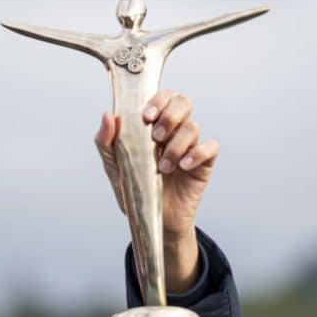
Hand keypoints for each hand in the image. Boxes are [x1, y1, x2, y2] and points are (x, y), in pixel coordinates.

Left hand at [94, 90, 218, 291]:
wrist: (150, 220)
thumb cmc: (134, 190)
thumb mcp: (114, 167)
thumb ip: (106, 142)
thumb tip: (107, 115)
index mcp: (154, 126)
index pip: (164, 97)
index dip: (159, 100)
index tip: (146, 116)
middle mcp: (174, 131)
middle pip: (184, 102)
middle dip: (170, 116)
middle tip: (156, 137)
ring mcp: (190, 146)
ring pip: (193, 127)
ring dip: (176, 145)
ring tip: (163, 168)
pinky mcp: (204, 163)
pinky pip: (211, 147)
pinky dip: (197, 154)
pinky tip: (183, 167)